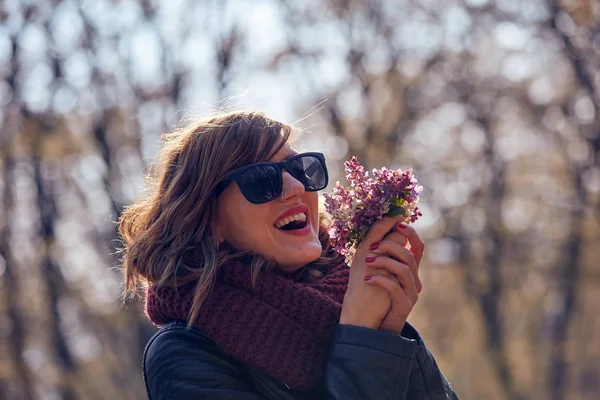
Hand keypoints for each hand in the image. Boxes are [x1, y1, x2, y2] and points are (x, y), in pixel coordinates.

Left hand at [339, 215, 408, 329]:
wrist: (371, 326)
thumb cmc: (372, 296)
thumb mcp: (375, 271)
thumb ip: (380, 252)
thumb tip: (379, 228)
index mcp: (409, 269)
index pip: (418, 246)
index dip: (411, 233)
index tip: (397, 223)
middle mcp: (414, 280)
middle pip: (410, 255)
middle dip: (390, 246)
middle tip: (372, 246)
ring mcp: (411, 293)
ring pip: (404, 270)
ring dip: (384, 261)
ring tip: (366, 261)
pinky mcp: (404, 306)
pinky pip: (395, 288)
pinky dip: (380, 280)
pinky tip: (367, 280)